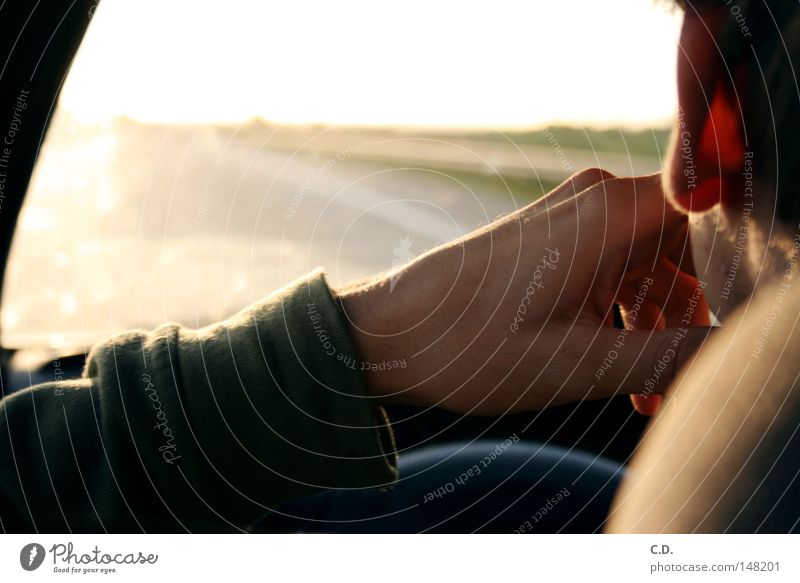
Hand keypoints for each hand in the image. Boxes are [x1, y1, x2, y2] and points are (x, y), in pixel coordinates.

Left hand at [338, 170, 710, 414]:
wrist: (388, 334)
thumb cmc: (469, 347)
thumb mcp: (577, 363)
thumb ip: (666, 356)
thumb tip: (730, 350)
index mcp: (608, 213)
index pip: (710, 221)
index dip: (731, 274)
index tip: (728, 329)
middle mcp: (594, 202)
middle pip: (683, 247)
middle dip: (694, 315)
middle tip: (685, 379)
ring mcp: (570, 220)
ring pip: (650, 265)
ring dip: (658, 327)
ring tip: (648, 395)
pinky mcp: (551, 244)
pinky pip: (613, 271)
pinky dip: (623, 317)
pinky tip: (617, 373)